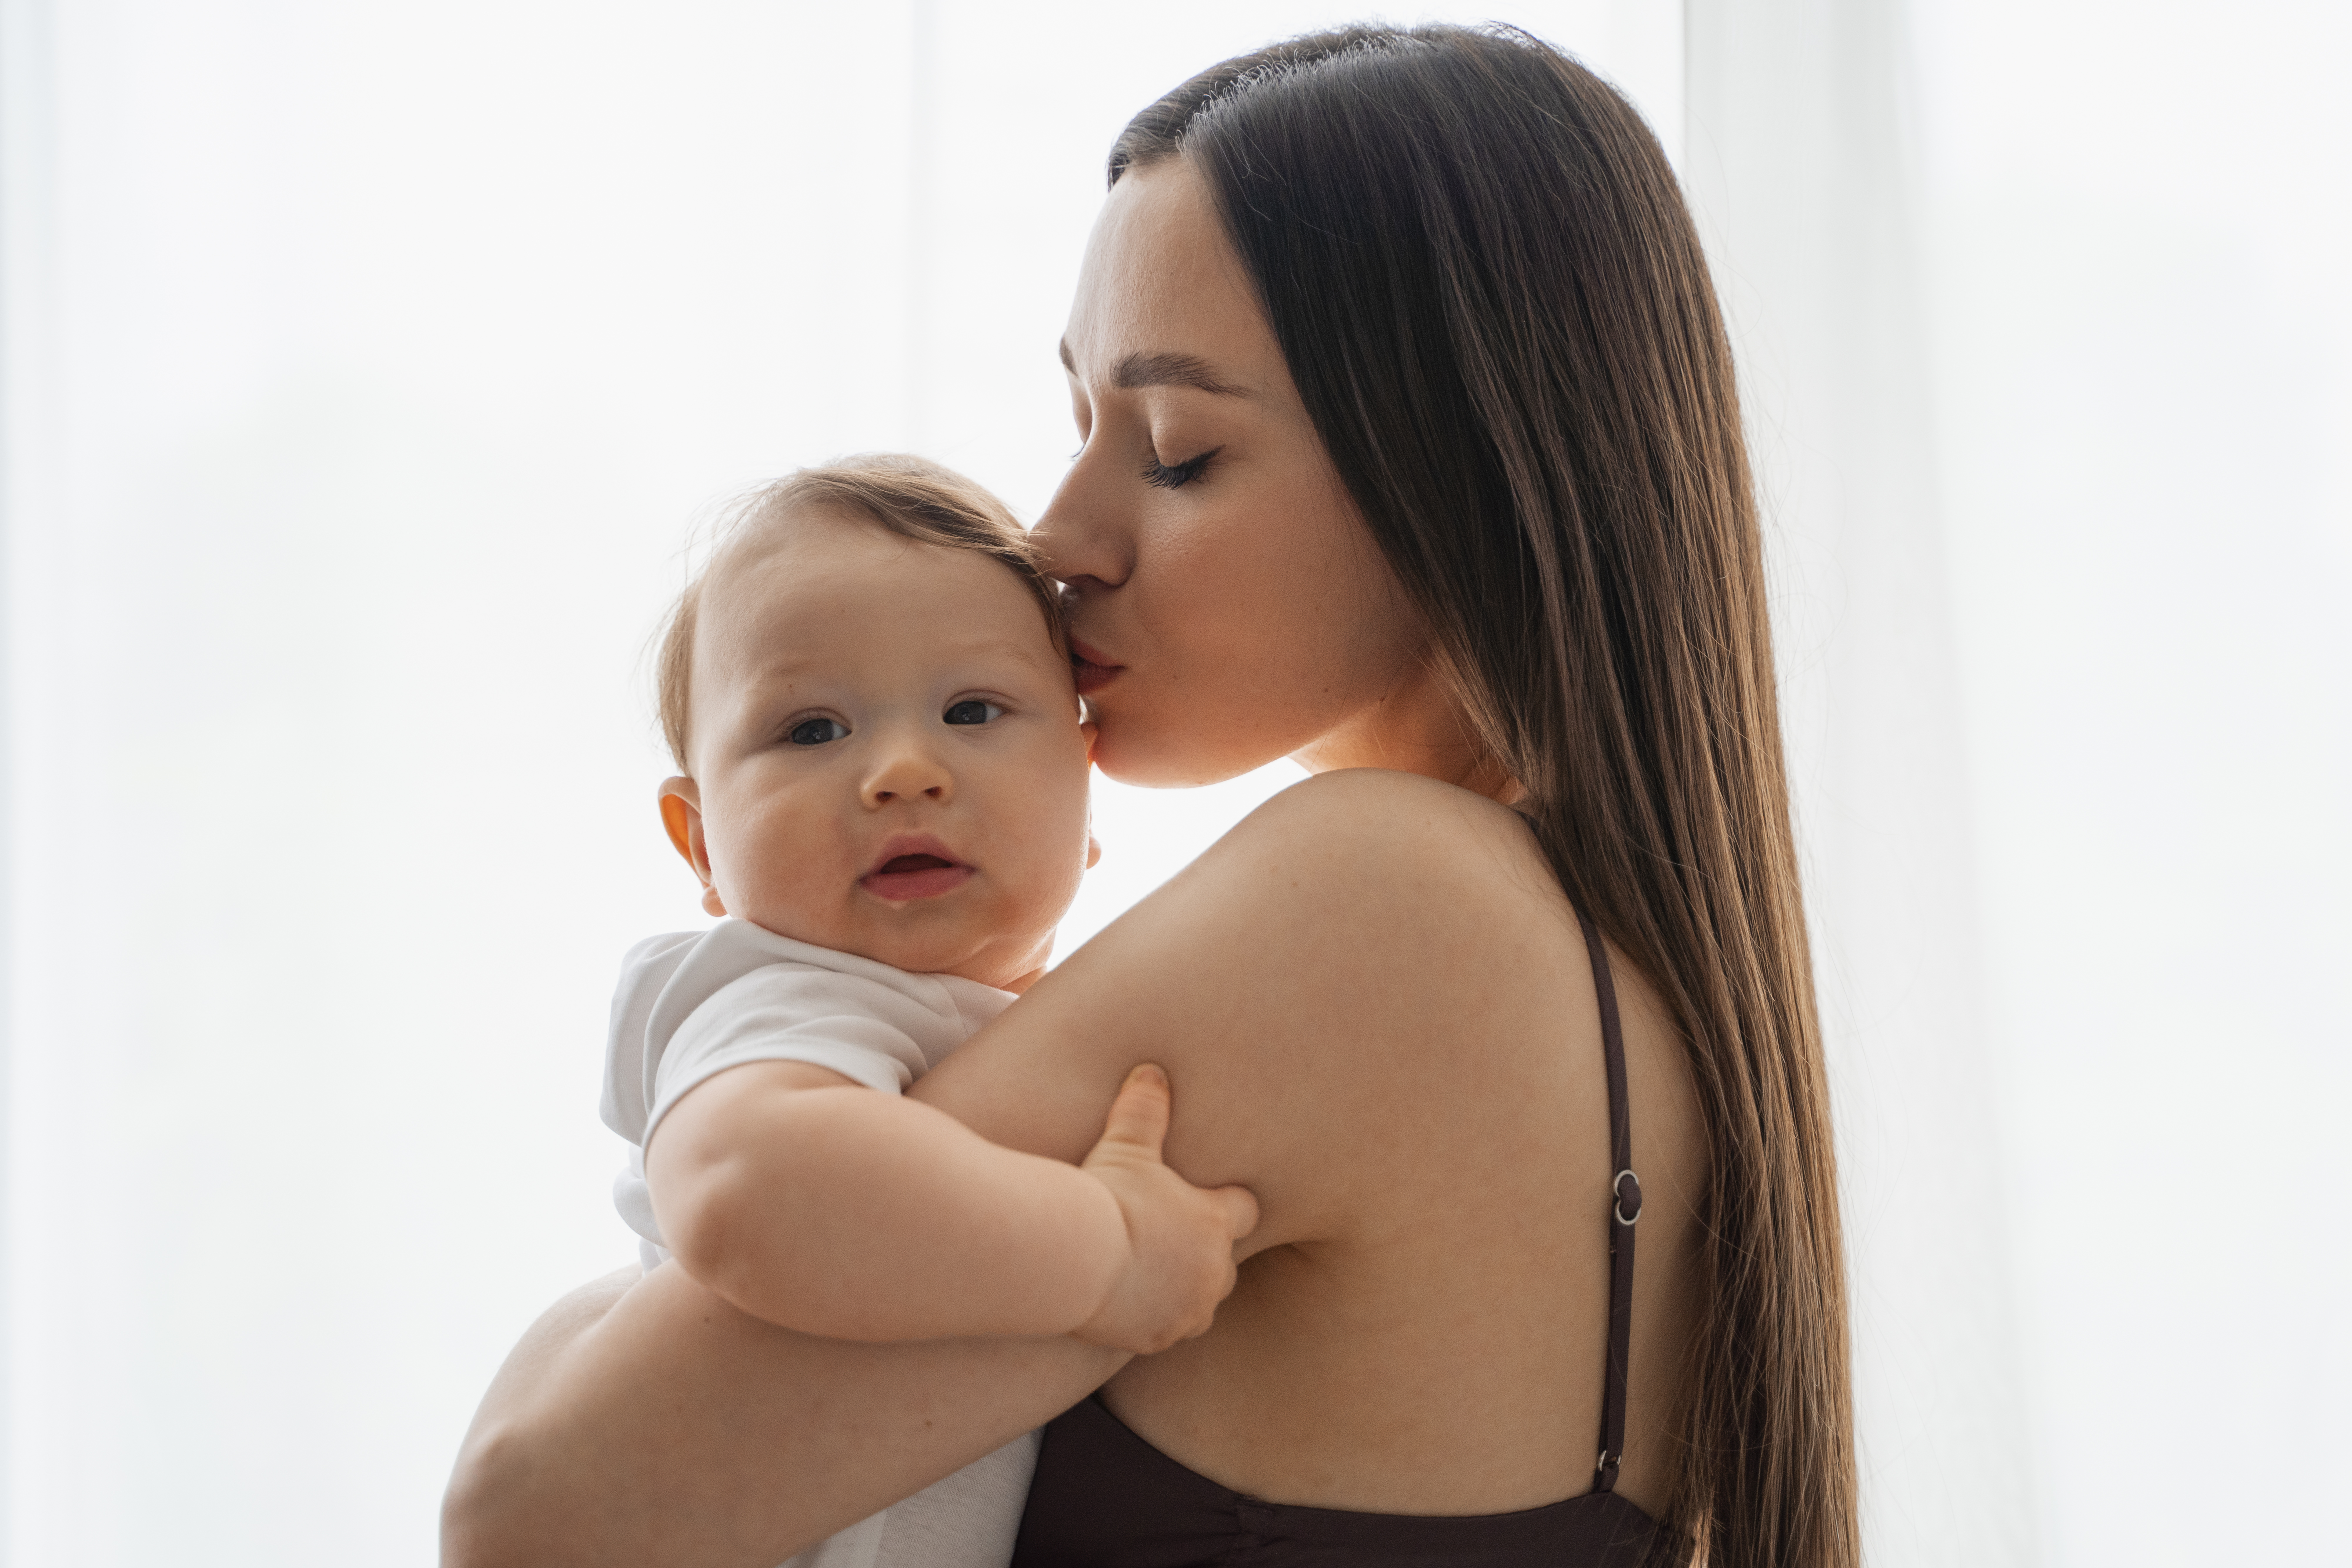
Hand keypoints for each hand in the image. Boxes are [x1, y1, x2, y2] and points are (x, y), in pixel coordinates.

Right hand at [1071, 1064, 1259, 1354]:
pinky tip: (1130, 1303)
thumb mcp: (1125, 1142)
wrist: (1075, 1257)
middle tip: (1171, 1238)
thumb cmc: (1106, 1195)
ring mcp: (1189, 1309)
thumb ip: (1143, 1107)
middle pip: (1225, 1262)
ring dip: (1184, 1289)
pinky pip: (1169, 1330)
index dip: (1226, 1204)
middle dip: (1204, 1252)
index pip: (1245, 1210)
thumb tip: (1152, 1070)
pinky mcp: (1160, 1337)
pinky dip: (1156, 1319)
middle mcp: (1213, 1271)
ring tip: (1153, 1273)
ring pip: (1202, 1302)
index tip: (1206, 1200)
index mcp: (1215, 1221)